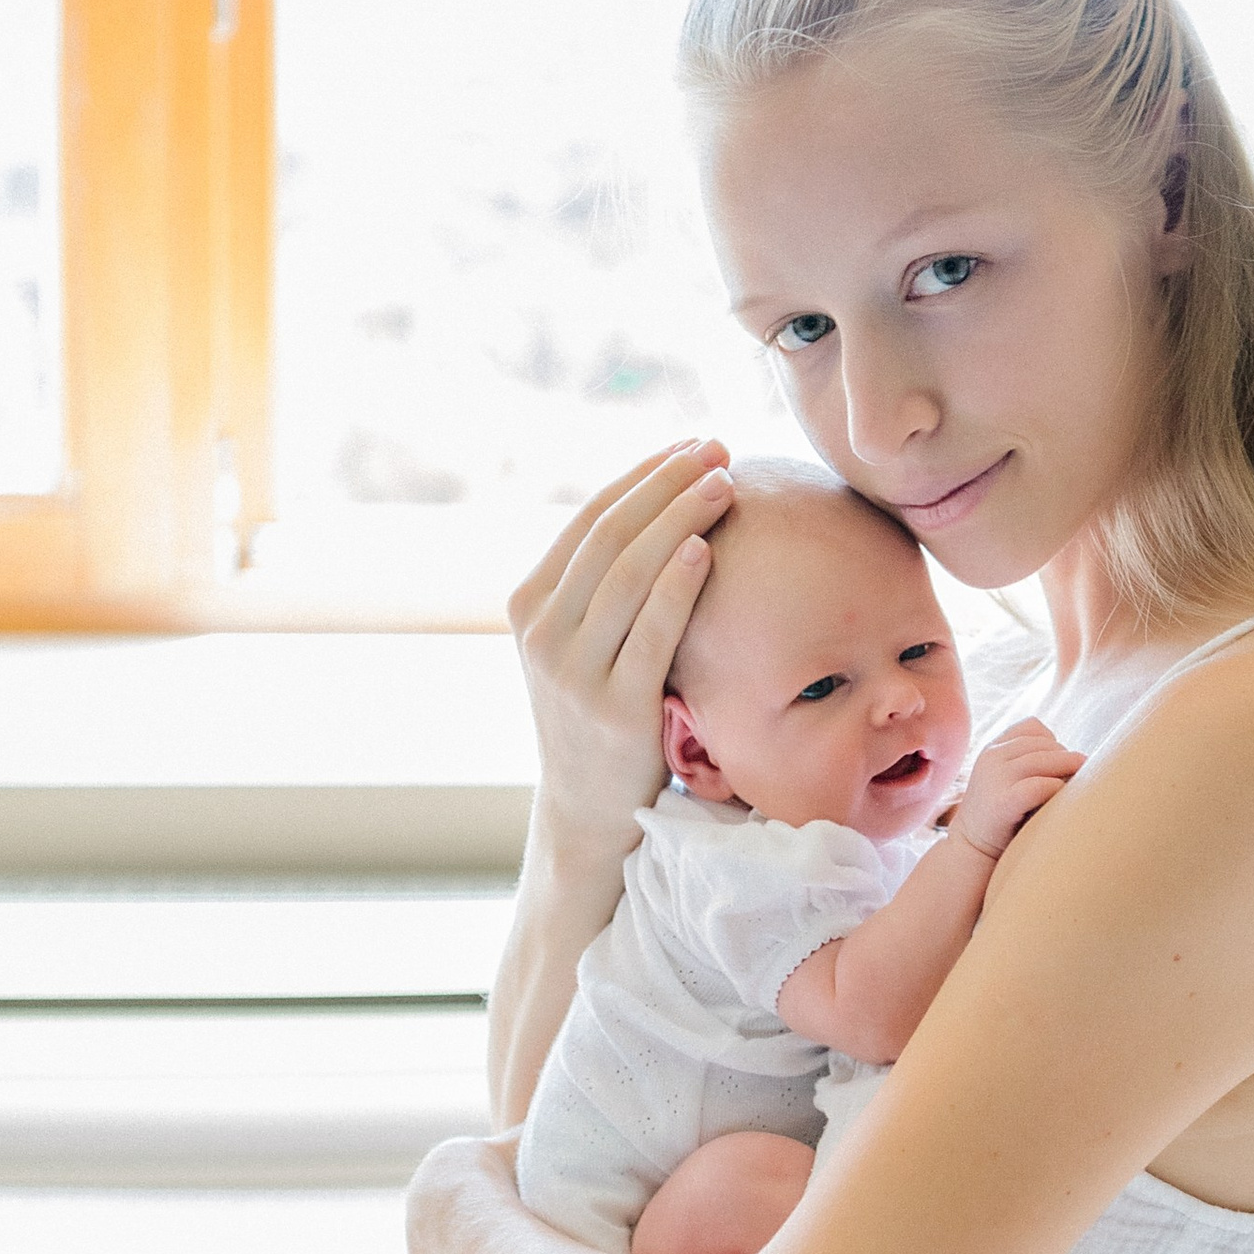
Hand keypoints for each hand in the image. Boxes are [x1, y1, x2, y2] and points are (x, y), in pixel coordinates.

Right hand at [506, 443, 735, 852]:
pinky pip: (649, 634)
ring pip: (628, 574)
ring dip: (679, 519)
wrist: (586, 808)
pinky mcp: (613, 709)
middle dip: (667, 484)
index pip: (589, 519)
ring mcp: (573, 672)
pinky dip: (676, 587)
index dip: (643, 475)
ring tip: (725, 483)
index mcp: (528, 605)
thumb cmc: (599, 714)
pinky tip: (704, 550)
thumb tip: (660, 507)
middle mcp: (542, 633)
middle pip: (609, 536)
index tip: (691, 445)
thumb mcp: (580, 643)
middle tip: (718, 450)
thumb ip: (601, 587)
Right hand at [949, 718, 1083, 860]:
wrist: (971, 850)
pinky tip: (1061, 798)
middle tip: (1083, 776)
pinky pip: (1038, 786)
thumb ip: (1031, 762)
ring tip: (1079, 787)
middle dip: (1066, 758)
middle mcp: (992, 757)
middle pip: (1044, 743)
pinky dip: (1056, 788)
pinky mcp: (1002, 802)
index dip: (1053, 742)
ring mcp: (994, 777)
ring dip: (1068, 771)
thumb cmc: (1003, 815)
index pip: (1033, 727)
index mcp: (993, 748)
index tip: (1062, 765)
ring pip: (1044, 760)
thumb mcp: (1009, 779)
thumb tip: (1079, 757)